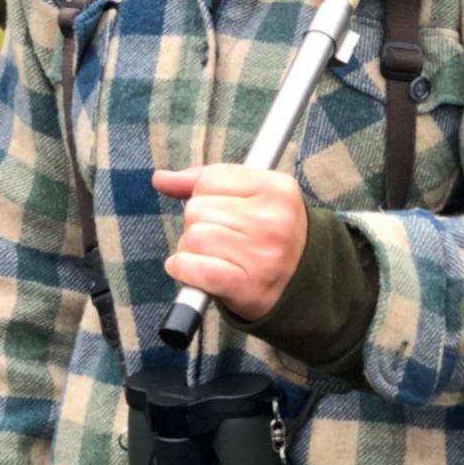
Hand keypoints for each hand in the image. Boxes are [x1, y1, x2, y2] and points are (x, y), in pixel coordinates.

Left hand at [152, 164, 307, 320]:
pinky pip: (194, 268)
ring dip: (190, 249)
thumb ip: (207, 181)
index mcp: (276, 188)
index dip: (203, 195)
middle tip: (219, 236)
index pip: (210, 179)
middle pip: (197, 209)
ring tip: (212, 254)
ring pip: (193, 237)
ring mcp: (260, 254)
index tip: (218, 209)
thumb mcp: (253, 195)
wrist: (302, 282)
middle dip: (197, 223)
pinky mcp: (246, 285)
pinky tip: (192, 269)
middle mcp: (271, 220)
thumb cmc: (270, 232)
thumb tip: (160, 179)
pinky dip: (183, 268)